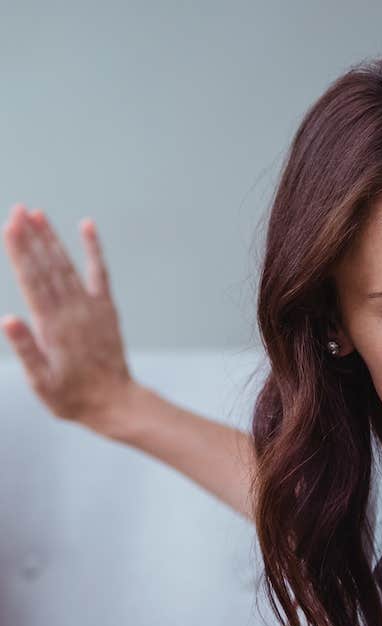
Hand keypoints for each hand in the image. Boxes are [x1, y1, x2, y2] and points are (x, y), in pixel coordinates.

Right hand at [1, 204, 132, 430]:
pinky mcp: (106, 310)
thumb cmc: (73, 397)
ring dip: (52, 239)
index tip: (9, 226)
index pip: (32, 281)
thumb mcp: (41, 383)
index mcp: (52, 327)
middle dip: (31, 237)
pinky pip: (100, 274)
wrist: (115, 403)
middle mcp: (72, 312)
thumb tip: (8, 320)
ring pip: (68, 266)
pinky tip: (87, 227)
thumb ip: (25, 350)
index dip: (20, 252)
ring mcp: (91, 309)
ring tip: (37, 214)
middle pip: (47, 267)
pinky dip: (93, 250)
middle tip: (17, 209)